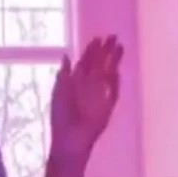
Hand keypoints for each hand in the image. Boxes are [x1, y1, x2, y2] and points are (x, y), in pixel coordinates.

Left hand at [50, 35, 122, 161]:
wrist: (69, 140)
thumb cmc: (61, 119)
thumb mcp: (58, 94)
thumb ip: (63, 76)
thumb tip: (65, 56)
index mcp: (76, 83)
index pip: (86, 63)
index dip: (91, 51)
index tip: (98, 38)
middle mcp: (89, 87)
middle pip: (99, 65)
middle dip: (105, 51)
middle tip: (113, 36)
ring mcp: (100, 96)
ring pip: (108, 74)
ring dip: (113, 61)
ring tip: (119, 46)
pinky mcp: (109, 106)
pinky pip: (114, 91)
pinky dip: (115, 81)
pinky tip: (116, 70)